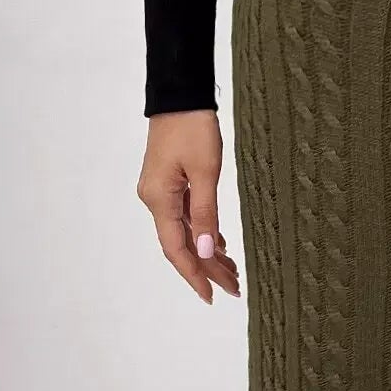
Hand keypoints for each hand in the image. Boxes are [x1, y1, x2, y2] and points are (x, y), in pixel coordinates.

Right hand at [137, 110, 240, 303]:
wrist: (180, 94)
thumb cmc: (193, 127)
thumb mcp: (205, 172)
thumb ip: (206, 214)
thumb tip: (207, 251)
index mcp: (160, 200)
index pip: (177, 249)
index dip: (195, 275)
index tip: (212, 296)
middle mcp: (155, 200)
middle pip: (182, 244)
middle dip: (208, 268)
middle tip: (234, 288)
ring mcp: (161, 192)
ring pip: (185, 232)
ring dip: (208, 252)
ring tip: (232, 273)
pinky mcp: (170, 183)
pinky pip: (186, 216)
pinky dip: (204, 232)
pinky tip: (220, 246)